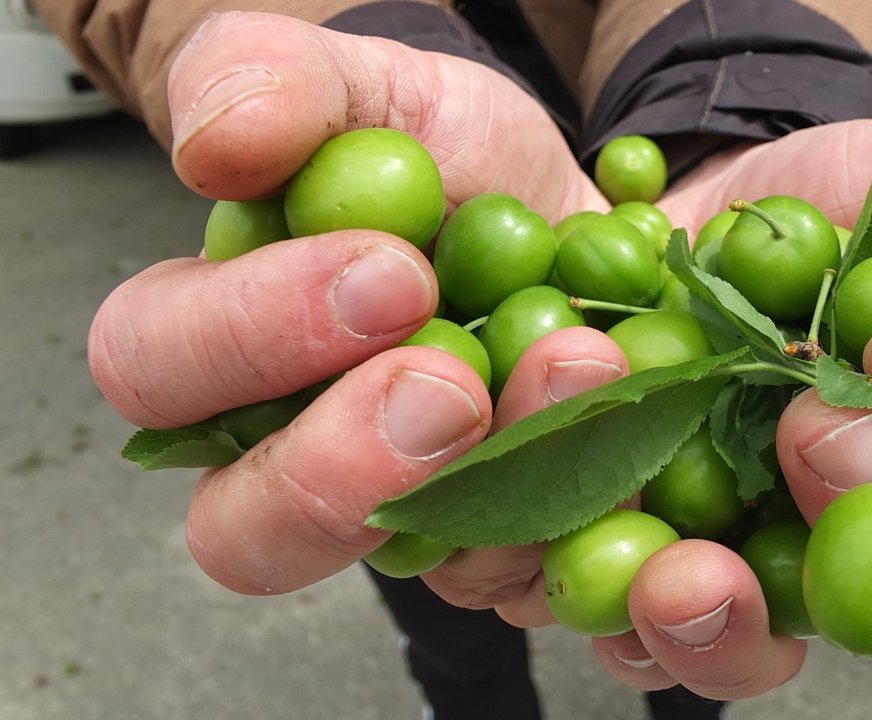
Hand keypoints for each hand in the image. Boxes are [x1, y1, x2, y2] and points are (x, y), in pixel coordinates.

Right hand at [88, 12, 611, 595]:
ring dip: (501, 481)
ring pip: (416, 569)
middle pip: (249, 534)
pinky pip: (541, 578)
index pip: (160, 371)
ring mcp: (414, 524)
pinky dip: (595, 508)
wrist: (590, 220)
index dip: (250, 337)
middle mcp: (301, 459)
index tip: (388, 273)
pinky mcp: (519, 549)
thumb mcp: (378, 87)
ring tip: (583, 364)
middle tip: (446, 383)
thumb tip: (219, 142)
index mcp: (226, 347)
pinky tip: (643, 428)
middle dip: (339, 470)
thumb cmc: (460, 164)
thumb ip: (277, 79)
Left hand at [579, 122, 871, 697]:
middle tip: (814, 432)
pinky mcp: (632, 554)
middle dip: (849, 513)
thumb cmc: (818, 201)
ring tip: (681, 570)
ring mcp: (740, 559)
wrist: (674, 209)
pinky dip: (591, 602)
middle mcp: (851, 531)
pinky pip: (614, 623)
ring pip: (746, 645)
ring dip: (715, 620)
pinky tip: (564, 548)